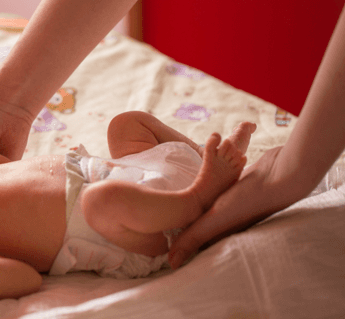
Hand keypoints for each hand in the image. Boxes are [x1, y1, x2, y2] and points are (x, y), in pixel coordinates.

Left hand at [169, 147, 292, 267]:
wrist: (280, 174)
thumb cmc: (249, 199)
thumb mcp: (216, 219)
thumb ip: (194, 238)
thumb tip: (171, 263)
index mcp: (222, 233)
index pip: (195, 244)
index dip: (177, 244)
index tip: (156, 241)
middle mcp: (227, 221)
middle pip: (199, 225)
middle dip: (181, 222)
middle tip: (158, 217)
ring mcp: (232, 204)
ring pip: (206, 207)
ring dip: (192, 204)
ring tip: (168, 199)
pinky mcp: (236, 187)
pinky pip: (215, 190)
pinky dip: (205, 188)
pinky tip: (193, 182)